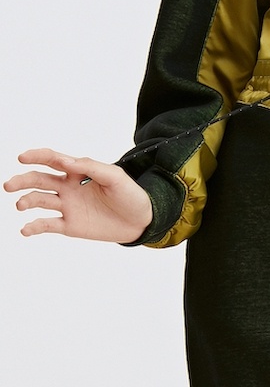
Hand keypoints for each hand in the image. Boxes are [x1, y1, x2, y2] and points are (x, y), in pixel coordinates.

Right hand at [4, 148, 152, 243]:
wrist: (140, 220)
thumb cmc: (129, 194)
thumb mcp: (115, 176)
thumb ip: (91, 167)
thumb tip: (66, 161)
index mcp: (79, 171)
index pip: (54, 160)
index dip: (38, 156)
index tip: (22, 157)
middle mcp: (69, 187)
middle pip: (40, 180)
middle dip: (23, 180)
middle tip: (9, 185)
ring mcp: (68, 206)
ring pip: (40, 201)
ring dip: (27, 201)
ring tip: (20, 205)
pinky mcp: (70, 225)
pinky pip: (47, 225)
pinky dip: (34, 227)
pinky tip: (25, 229)